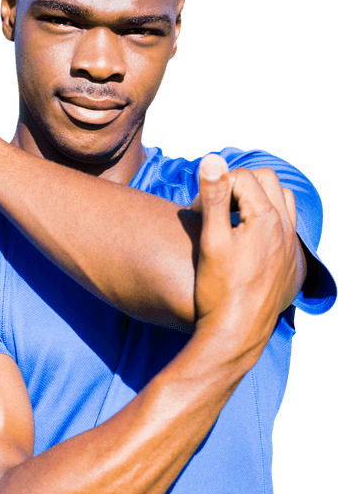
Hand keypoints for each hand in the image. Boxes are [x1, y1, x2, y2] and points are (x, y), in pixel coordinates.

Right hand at [191, 155, 298, 348]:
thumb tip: (212, 159)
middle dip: (240, 187)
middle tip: (218, 211)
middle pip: (267, 182)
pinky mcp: (294, 268)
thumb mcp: (211, 240)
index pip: (240, 178)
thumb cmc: (219, 290)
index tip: (199, 214)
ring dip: (261, 202)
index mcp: (267, 218)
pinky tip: (251, 246)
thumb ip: (215, 196)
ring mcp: (293, 249)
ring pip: (284, 204)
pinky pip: (290, 232)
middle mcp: (287, 229)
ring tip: (236, 222)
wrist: (236, 334)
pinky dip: (272, 226)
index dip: (215, 190)